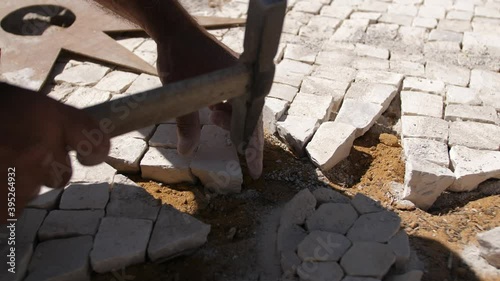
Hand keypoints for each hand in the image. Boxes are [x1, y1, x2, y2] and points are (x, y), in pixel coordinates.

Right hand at [0, 83, 109, 221]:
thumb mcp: (12, 102)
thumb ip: (40, 122)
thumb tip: (61, 142)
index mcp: (46, 115)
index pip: (95, 138)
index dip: (94, 149)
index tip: (89, 153)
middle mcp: (41, 149)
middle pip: (62, 174)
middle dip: (43, 168)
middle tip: (11, 153)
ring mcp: (21, 181)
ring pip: (32, 192)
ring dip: (14, 183)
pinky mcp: (2, 207)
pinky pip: (9, 208)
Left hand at [155, 28, 263, 178]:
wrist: (174, 31)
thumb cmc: (181, 58)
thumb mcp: (183, 94)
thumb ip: (187, 125)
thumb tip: (187, 152)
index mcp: (242, 85)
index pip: (253, 123)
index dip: (254, 149)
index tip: (256, 170)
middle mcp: (244, 82)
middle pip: (250, 118)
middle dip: (241, 136)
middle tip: (238, 154)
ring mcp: (237, 80)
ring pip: (241, 110)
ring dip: (229, 122)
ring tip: (213, 120)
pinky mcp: (229, 78)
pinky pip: (233, 101)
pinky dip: (224, 112)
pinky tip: (212, 114)